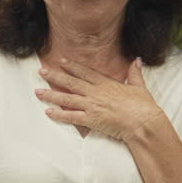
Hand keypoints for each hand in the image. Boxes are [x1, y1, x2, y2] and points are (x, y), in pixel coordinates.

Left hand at [35, 57, 164, 140]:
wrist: (144, 122)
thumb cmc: (144, 106)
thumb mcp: (140, 86)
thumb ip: (135, 73)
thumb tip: (137, 60)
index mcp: (107, 84)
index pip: (86, 72)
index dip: (72, 66)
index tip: (62, 61)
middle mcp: (96, 93)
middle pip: (71, 82)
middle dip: (55, 76)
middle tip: (42, 71)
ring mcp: (92, 106)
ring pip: (67, 99)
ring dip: (51, 95)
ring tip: (37, 92)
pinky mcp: (91, 120)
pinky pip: (71, 117)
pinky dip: (59, 115)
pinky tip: (48, 112)